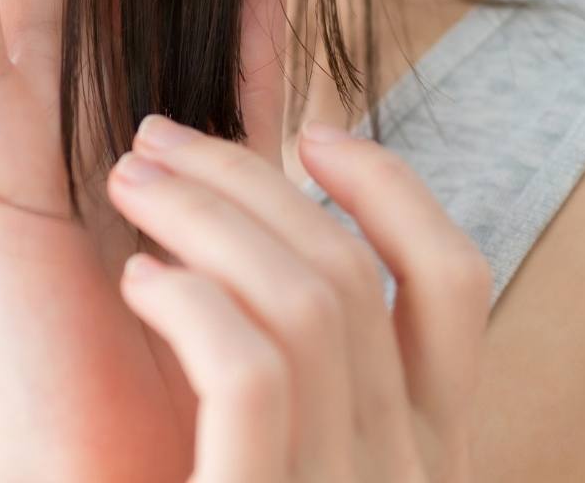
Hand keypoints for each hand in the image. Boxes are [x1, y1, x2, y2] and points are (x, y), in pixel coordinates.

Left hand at [105, 116, 490, 482]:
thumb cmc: (191, 479)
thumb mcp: (297, 450)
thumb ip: (316, 370)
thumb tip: (283, 231)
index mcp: (427, 449)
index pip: (453, 281)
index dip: (390, 185)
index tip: (309, 135)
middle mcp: (403, 472)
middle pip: (353, 271)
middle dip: (249, 177)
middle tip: (157, 137)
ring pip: (305, 304)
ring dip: (204, 215)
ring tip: (131, 184)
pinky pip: (251, 373)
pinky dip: (192, 303)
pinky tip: (140, 283)